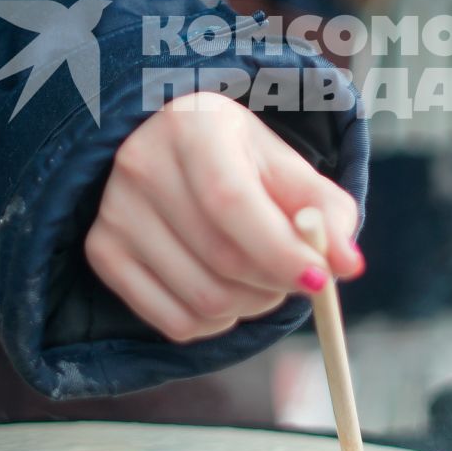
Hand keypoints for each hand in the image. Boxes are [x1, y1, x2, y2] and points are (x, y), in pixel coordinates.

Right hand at [85, 91, 362, 343]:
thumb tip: (349, 264)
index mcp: (192, 126)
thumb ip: (327, 209)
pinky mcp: (102, 251)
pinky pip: (173, 322)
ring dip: (251, 306)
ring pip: (202, 299)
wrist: (169, 149)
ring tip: (262, 279)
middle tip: (300, 278)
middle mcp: (141, 163)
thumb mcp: (284, 165)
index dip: (279, 250)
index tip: (322, 280)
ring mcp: (114, 211)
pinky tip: (226, 292)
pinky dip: (215, 324)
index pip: (232, 203)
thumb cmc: (238, 158)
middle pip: (221, 258)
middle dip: (276, 283)